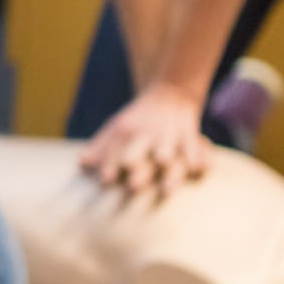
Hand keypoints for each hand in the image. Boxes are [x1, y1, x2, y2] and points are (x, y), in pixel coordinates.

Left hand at [79, 82, 211, 196]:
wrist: (171, 94)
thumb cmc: (137, 120)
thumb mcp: (116, 128)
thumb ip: (100, 147)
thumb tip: (82, 163)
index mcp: (127, 131)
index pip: (116, 147)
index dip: (110, 164)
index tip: (106, 180)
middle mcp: (148, 134)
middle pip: (143, 151)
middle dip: (139, 168)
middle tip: (134, 186)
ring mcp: (171, 136)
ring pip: (171, 153)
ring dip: (170, 170)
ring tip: (168, 188)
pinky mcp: (192, 137)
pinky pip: (199, 148)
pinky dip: (201, 157)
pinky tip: (201, 171)